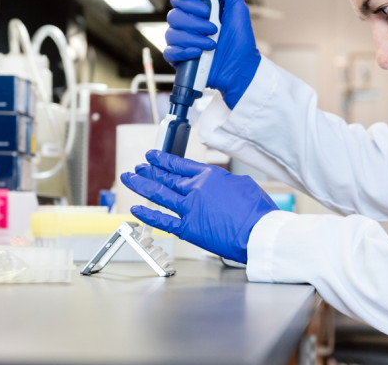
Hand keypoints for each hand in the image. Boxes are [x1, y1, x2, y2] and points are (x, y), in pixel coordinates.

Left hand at [121, 150, 278, 263]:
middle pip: (166, 177)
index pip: (180, 164)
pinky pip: (162, 220)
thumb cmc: (256, 209)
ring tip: (129, 179)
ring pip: (158, 194)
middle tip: (138, 168)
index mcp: (209, 175)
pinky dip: (147, 215)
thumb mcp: (241, 183)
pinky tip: (136, 209)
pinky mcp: (188, 228)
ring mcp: (189, 209)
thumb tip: (216, 184)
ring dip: (141, 185)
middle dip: (149, 171)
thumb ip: (223, 182)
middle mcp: (195, 189)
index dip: (163, 159)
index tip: (151, 156)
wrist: (258, 231)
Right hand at [164, 0, 260, 107]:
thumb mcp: (237, 8)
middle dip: (195, 23)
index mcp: (198, 12)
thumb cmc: (241, 39)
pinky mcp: (180, 59)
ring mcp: (183, 42)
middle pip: (173, 15)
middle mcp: (188, 25)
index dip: (190, 3)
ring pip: (171, 33)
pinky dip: (184, 51)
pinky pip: (169, 51)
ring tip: (212, 45)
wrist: (242, 67)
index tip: (208, 10)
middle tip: (214, 29)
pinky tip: (198, 53)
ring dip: (194, 38)